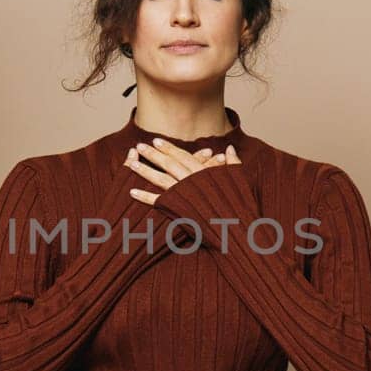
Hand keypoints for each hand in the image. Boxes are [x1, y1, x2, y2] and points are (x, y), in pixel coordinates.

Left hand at [125, 140, 239, 204]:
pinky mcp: (179, 211)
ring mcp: (185, 196)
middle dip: (153, 154)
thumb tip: (228, 148)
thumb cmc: (240, 205)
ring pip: (161, 179)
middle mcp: (192, 181)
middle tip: (139, 145)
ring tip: (131, 163)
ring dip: (145, 170)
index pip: (183, 156)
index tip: (156, 140)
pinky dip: (145, 197)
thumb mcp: (238, 181)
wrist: (236, 229)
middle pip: (169, 164)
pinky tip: (132, 192)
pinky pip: (159, 202)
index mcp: (205, 172)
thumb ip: (232, 163)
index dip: (169, 148)